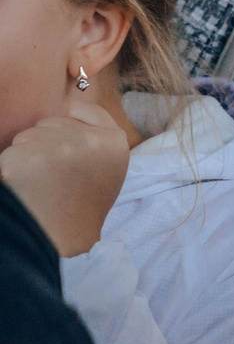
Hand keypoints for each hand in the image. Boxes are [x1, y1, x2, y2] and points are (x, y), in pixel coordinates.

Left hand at [0, 93, 130, 258]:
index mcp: (113, 140)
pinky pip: (8, 154)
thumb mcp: (111, 163)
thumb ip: (99, 131)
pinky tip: (23, 189)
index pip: (80, 109)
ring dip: (27, 156)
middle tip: (56, 177)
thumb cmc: (84, 202)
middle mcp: (85, 140)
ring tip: (40, 184)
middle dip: (47, 143)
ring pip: (26, 137)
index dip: (70, 129)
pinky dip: (10, 170)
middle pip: (50, 123)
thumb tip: (71, 103)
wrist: (62, 241)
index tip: (71, 156)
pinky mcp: (20, 162)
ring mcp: (52, 150)